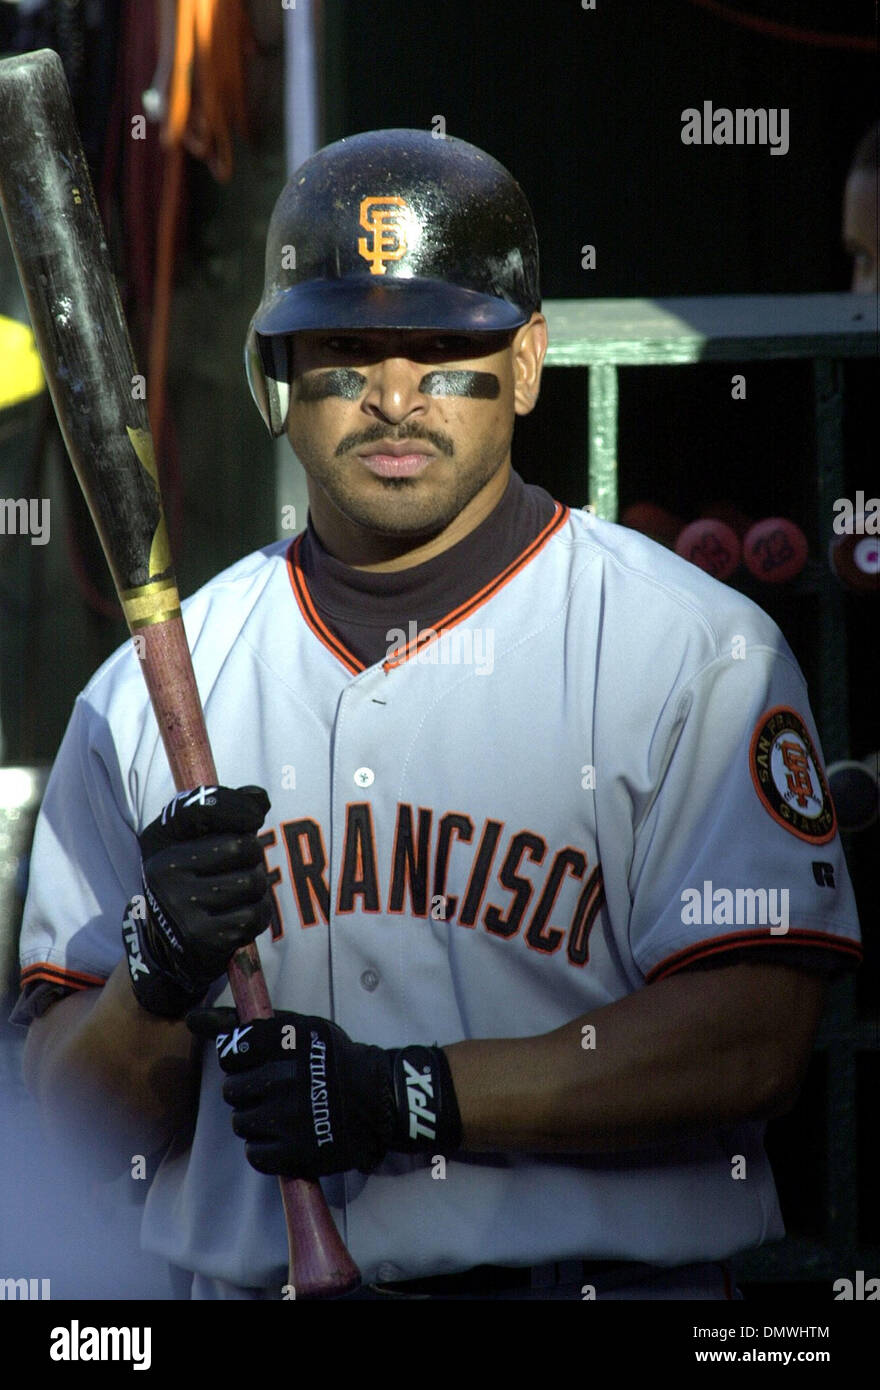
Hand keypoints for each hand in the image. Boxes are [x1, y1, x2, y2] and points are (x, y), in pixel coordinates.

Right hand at [122, 784, 272, 1017]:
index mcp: (159, 844)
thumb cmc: (189, 883)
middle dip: (254, 855)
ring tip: (244, 892)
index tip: (253, 819)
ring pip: (253, 882)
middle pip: (242, 847)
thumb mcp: (192, 843)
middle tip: (244, 866)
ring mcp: (182, 909)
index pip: (202, 809)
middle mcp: (165, 874)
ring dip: (259, 887)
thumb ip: (223, 814)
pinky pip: (255, 915)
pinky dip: (259, 914)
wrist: (169, 947)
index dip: (238, 808)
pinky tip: (242, 915)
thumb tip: (260, 797)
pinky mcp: (203, 939)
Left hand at [186, 1007, 462, 1178]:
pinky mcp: (298, 1153)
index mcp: (288, 1040)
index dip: (238, 1059)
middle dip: (247, 1091)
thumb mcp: (297, 1029)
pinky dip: (267, 1149)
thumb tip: (193, 1018)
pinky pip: (255, 1154)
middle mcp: (289, 1077)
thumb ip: (246, 1024)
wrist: (379, 1100)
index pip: (232, 1050)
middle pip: (233, 1090)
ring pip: (241, 1123)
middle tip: (272, 1091)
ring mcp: (293, 1118)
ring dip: (256, 1120)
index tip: (252, 1063)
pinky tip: (286, 1136)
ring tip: (282, 1114)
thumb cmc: (332, 1059)